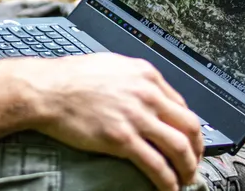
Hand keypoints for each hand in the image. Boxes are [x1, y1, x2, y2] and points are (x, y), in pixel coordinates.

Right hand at [17, 53, 204, 190]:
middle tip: (194, 162)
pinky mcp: (123, 139)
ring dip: (188, 167)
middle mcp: (147, 94)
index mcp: (145, 74)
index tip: (188, 139)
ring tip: (185, 178)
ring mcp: (136, 117)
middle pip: (189, 126)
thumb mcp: (110, 66)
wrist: (46, 90)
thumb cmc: (69, 77)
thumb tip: (146, 92)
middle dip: (197, 149)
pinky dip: (168, 180)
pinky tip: (168, 188)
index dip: (189, 127)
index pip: (182, 104)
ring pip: (179, 148)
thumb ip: (133, 79)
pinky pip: (156, 165)